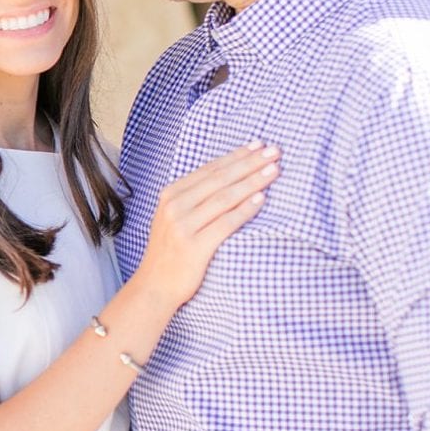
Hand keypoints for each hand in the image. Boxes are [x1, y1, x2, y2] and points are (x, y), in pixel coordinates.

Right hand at [133, 141, 278, 311]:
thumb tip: (231, 175)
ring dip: (253, 181)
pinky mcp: (194, 247)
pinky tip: (262, 199)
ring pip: (225, 197)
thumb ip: (195, 197)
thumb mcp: (175, 217)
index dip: (236, 155)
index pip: (210, 169)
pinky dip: (245, 209)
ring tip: (274, 170)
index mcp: (170, 194)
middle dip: (250, 163)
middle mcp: (174, 206)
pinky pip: (226, 223)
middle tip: (274, 151)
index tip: (258, 145)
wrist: (155, 286)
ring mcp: (183, 226)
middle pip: (220, 179)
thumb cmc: (171, 251)